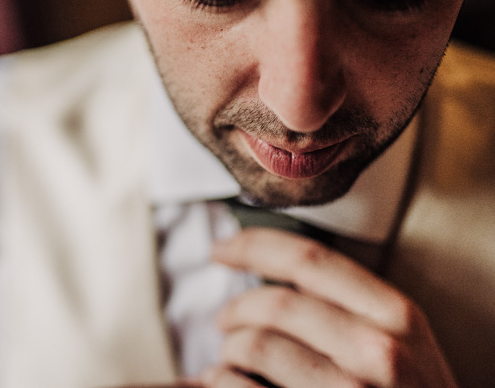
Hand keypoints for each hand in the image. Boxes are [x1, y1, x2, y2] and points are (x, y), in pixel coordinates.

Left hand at [200, 228, 456, 387]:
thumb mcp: (398, 342)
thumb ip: (344, 305)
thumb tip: (258, 267)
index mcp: (395, 316)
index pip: (309, 259)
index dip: (254, 246)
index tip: (222, 248)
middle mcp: (378, 352)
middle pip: (274, 305)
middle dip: (235, 310)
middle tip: (224, 322)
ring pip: (253, 347)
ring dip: (227, 353)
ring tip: (230, 362)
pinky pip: (241, 387)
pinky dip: (220, 381)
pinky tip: (225, 383)